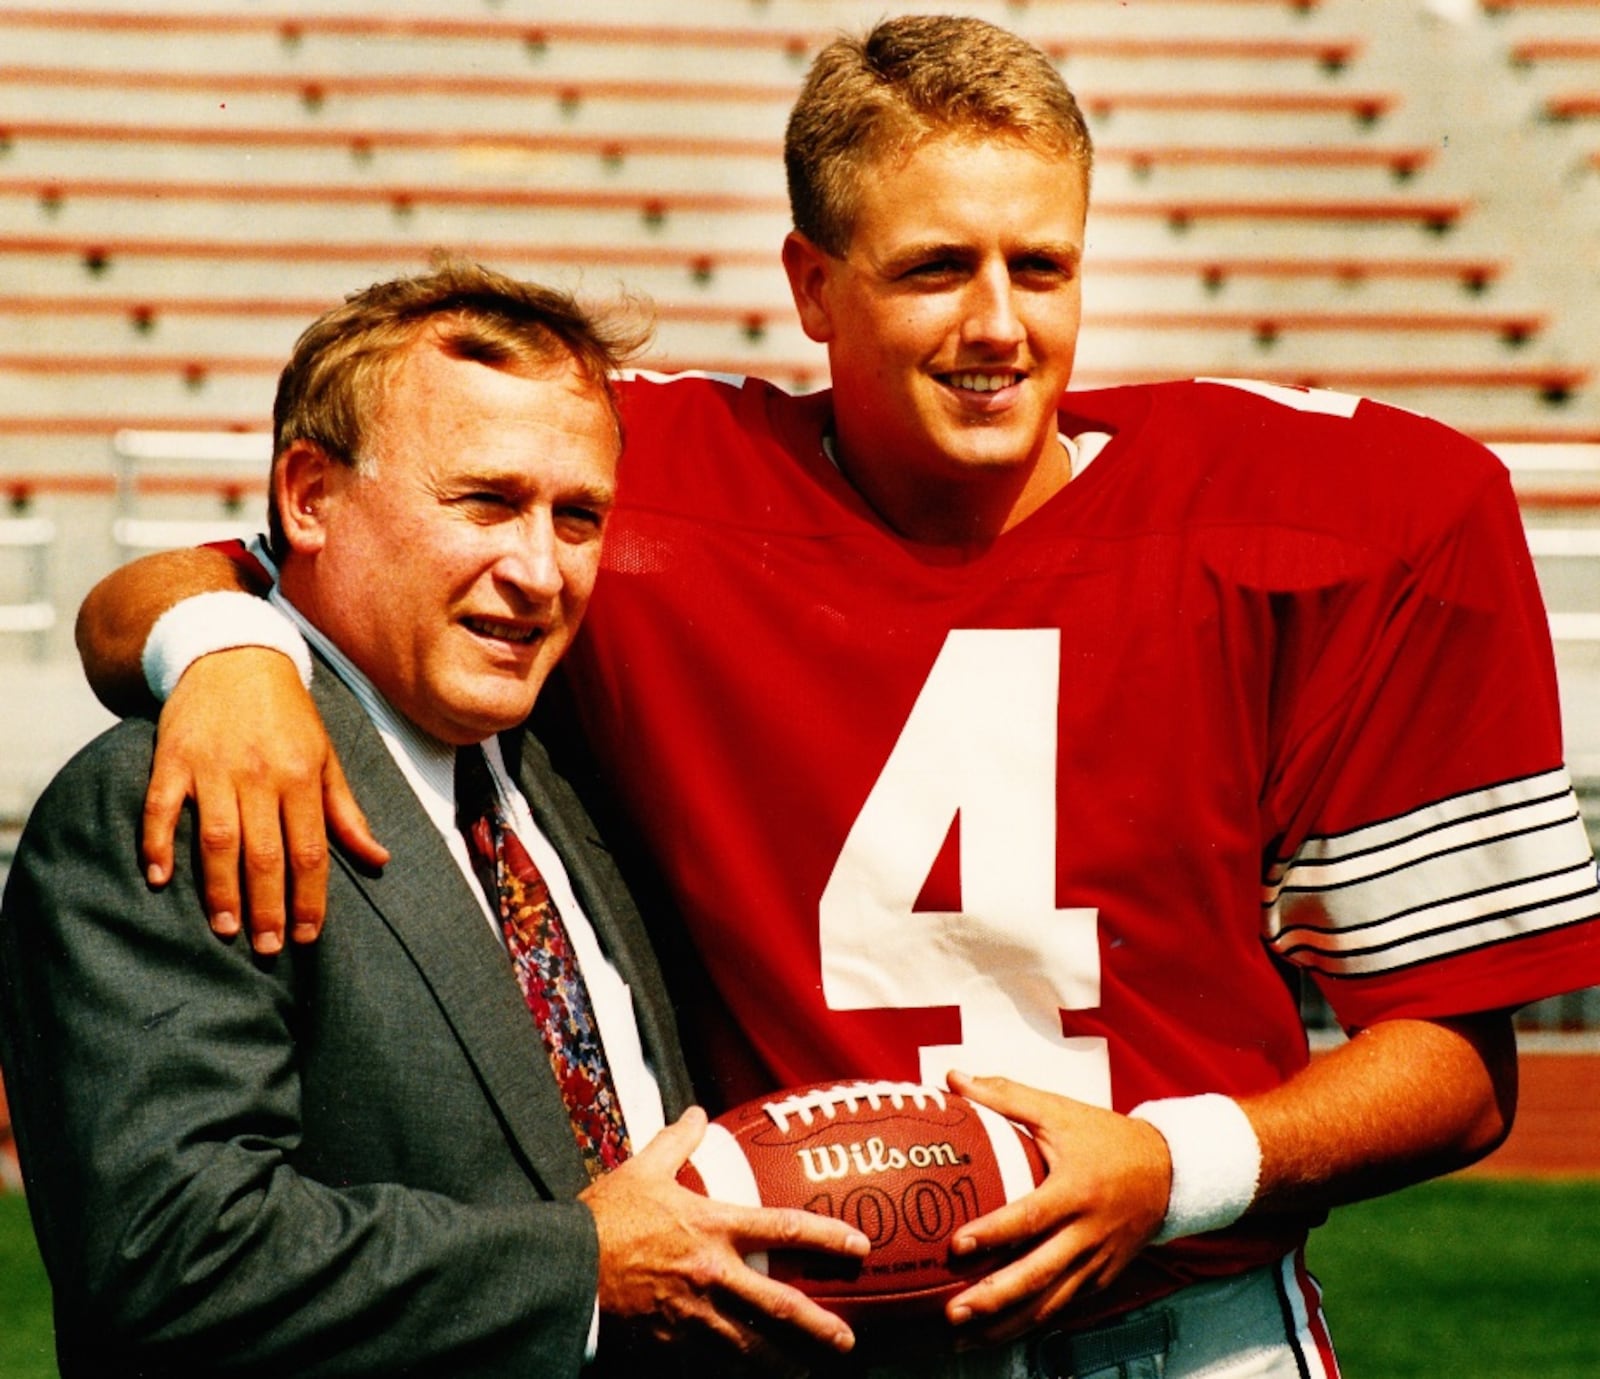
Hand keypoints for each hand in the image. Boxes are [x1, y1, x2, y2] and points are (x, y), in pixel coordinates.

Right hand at [142, 648, 389, 953]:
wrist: (235, 654)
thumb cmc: (288, 715)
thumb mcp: (326, 757)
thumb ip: (346, 812)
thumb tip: (379, 859)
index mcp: (301, 777)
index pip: (310, 850)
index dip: (310, 896)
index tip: (308, 935)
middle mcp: (259, 775)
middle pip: (264, 853)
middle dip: (267, 906)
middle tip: (268, 947)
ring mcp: (213, 768)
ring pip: (217, 838)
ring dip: (220, 888)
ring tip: (225, 929)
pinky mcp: (173, 759)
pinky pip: (161, 806)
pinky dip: (157, 842)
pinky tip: (159, 878)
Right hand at [581, 1108, 868, 1370]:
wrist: (566, 1270)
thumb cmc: (605, 1218)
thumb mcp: (643, 1169)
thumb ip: (677, 1142)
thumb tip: (696, 1114)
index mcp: (712, 1227)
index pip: (783, 1229)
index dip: (826, 1237)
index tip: (858, 1246)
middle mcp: (713, 1276)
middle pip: (780, 1305)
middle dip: (818, 1325)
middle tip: (846, 1340)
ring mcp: (694, 1316)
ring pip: (751, 1347)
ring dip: (782, 1361)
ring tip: (805, 1372)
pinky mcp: (671, 1344)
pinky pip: (711, 1363)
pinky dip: (733, 1371)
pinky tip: (747, 1376)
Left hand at [941, 1071, 1170, 1343]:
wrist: (1170, 1172)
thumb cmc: (1106, 1138)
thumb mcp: (1058, 1111)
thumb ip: (1004, 1096)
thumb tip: (952, 1078)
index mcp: (1075, 1191)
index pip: (1030, 1218)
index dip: (993, 1234)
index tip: (957, 1246)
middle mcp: (1087, 1234)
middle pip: (1038, 1276)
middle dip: (994, 1299)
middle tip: (953, 1312)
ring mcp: (1097, 1262)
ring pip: (1050, 1304)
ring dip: (1007, 1325)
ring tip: (965, 1337)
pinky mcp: (1102, 1279)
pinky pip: (1064, 1307)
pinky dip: (1031, 1324)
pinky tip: (999, 1334)